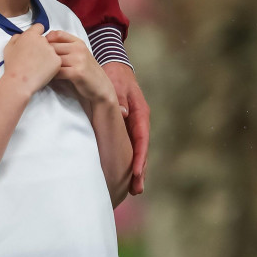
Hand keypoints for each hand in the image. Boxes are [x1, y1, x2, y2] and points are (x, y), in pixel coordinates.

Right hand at [2, 23, 60, 95]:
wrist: (20, 81)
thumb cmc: (13, 66)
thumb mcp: (8, 48)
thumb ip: (16, 38)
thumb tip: (21, 36)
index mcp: (31, 35)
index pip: (39, 27)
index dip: (37, 33)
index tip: (35, 41)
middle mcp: (43, 40)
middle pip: (45, 40)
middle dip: (41, 47)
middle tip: (34, 58)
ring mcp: (51, 50)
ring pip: (51, 51)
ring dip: (47, 56)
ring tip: (38, 67)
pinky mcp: (57, 61)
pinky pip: (56, 61)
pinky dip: (52, 65)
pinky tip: (43, 71)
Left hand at [45, 31, 115, 105]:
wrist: (100, 87)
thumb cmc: (86, 71)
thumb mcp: (79, 54)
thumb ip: (66, 47)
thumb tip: (44, 41)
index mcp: (78, 42)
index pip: (57, 34)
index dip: (46, 40)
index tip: (40, 48)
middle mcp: (79, 49)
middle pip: (52, 46)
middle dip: (43, 55)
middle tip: (37, 62)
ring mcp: (79, 60)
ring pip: (54, 59)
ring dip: (47, 66)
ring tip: (42, 70)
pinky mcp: (77, 73)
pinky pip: (58, 72)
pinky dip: (52, 75)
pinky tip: (51, 77)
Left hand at [102, 62, 148, 194]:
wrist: (115, 66)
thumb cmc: (115, 75)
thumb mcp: (117, 85)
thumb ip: (120, 99)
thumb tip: (123, 114)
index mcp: (140, 113)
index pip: (141, 138)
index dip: (139, 156)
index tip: (136, 172)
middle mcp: (139, 122)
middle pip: (142, 150)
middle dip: (141, 170)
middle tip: (137, 189)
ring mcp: (133, 125)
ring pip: (136, 150)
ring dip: (136, 169)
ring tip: (134, 189)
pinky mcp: (126, 126)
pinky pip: (129, 145)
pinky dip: (129, 159)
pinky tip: (126, 174)